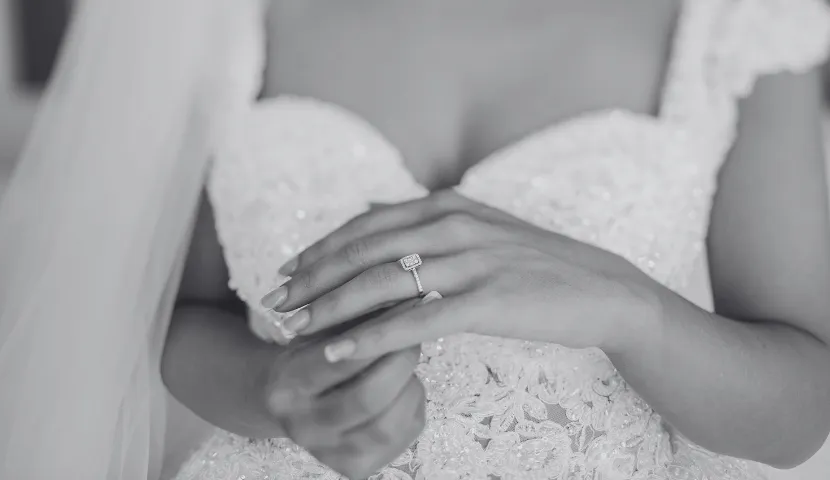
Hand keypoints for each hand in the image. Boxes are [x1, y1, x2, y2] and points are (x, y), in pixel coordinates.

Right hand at [263, 298, 427, 478]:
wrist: (291, 400)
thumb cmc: (313, 352)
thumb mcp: (321, 328)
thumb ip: (351, 311)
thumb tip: (403, 282)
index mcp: (286, 387)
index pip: (337, 359)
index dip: (375, 332)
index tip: (407, 302)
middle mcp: (303, 427)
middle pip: (368, 396)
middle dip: (400, 359)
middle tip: (415, 331)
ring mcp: (330, 454)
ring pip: (390, 422)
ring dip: (409, 383)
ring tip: (407, 358)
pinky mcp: (357, 468)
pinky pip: (405, 433)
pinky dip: (414, 401)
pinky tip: (405, 384)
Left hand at [264, 190, 658, 360]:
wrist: (601, 289)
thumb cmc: (534, 264)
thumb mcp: (478, 227)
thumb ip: (423, 218)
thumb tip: (368, 208)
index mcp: (447, 206)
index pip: (366, 226)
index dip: (321, 249)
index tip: (286, 270)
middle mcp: (452, 226)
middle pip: (363, 252)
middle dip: (313, 278)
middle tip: (275, 302)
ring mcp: (470, 261)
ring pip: (382, 284)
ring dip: (331, 307)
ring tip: (295, 328)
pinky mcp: (486, 300)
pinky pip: (416, 320)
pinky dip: (373, 337)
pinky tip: (340, 352)